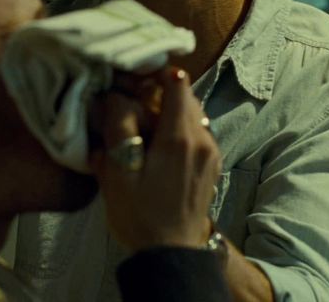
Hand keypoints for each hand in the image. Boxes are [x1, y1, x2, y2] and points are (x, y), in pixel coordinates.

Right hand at [89, 67, 221, 251]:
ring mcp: (211, 153)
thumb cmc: (140, 215)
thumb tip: (116, 96)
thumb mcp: (117, 172)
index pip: (178, 84)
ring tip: (145, 123)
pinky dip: (180, 127)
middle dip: (162, 91)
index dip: (157, 74)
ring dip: (171, 110)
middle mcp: (202, 140)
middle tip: (134, 100)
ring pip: (194, 114)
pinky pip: (198, 132)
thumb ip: (118, 127)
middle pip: (187, 96)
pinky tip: (159, 145)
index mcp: (179, 138)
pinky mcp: (212, 165)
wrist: (172, 254)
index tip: (136, 78)